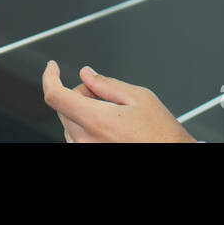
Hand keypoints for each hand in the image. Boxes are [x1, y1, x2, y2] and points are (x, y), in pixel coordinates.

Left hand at [42, 61, 196, 142]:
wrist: (174, 157)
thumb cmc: (162, 134)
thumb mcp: (140, 98)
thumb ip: (108, 84)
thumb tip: (87, 74)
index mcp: (96, 120)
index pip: (56, 96)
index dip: (49, 76)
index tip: (52, 66)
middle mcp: (87, 140)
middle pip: (63, 107)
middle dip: (79, 93)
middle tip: (105, 93)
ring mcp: (87, 152)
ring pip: (69, 123)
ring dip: (83, 111)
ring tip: (114, 114)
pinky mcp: (91, 158)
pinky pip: (77, 139)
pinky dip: (86, 126)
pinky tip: (111, 127)